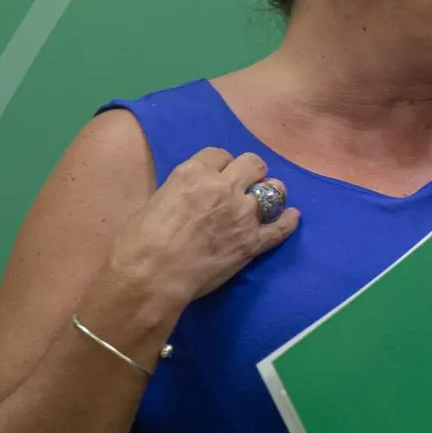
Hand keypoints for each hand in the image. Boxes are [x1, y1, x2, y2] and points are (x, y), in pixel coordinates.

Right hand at [108, 148, 300, 303]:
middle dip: (250, 172)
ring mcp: (243, 214)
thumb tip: (190, 197)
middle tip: (245, 185)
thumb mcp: (156, 200)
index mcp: (194, 172)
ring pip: (273, 190)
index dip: (221, 165)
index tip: (219, 176)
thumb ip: (181, 191)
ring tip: (265, 201)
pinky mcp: (253, 242)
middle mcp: (223, 187)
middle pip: (253, 164)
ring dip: (270, 193)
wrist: (150, 277)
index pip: (219, 154)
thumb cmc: (138, 242)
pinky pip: (280, 227)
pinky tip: (292, 217)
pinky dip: (288, 222)